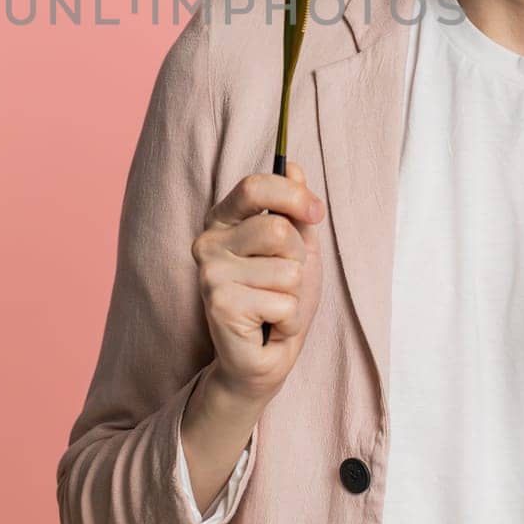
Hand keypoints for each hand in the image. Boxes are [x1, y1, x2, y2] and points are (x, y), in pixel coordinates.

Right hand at [190, 162, 325, 403]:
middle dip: (297, 260)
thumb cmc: (279, 299)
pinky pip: (283, 302)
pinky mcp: (220, 306)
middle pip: (277, 230)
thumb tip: (295, 166)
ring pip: (285, 270)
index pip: (254, 187)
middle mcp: (208, 243)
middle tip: (284, 282)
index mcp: (223, 221)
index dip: (293, 196)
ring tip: (275, 307)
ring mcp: (210, 274)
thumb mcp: (297, 248)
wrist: (267, 357)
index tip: (316, 212)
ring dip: (294, 294)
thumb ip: (295, 210)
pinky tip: (270, 326)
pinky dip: (290, 319)